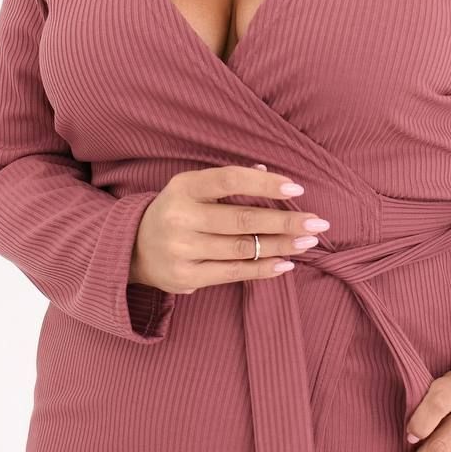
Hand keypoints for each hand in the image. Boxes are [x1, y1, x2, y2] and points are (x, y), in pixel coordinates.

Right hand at [130, 164, 330, 293]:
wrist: (132, 249)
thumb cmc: (176, 211)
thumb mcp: (192, 188)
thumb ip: (226, 181)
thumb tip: (270, 174)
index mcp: (183, 187)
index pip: (229, 180)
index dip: (265, 183)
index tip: (297, 187)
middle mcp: (180, 217)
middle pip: (242, 219)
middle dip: (285, 220)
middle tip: (318, 222)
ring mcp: (182, 250)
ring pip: (243, 248)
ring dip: (281, 245)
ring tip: (308, 242)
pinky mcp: (187, 277)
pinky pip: (234, 273)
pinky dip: (263, 268)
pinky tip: (286, 263)